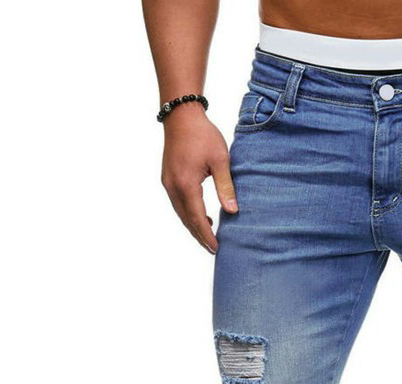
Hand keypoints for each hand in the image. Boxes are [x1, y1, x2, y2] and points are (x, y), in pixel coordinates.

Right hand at [160, 106, 237, 252]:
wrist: (181, 116)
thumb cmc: (203, 135)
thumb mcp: (220, 160)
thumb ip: (226, 187)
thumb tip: (233, 212)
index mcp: (186, 184)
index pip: (198, 218)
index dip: (207, 235)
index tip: (217, 248)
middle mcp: (173, 187)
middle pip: (187, 220)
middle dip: (200, 236)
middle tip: (214, 250)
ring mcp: (168, 183)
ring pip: (181, 213)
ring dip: (194, 226)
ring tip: (209, 237)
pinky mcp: (168, 178)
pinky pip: (178, 204)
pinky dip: (189, 214)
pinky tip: (201, 216)